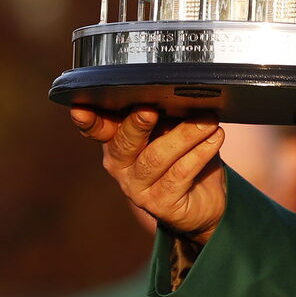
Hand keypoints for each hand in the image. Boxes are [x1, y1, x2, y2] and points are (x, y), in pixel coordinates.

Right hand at [71, 107, 227, 243]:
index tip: (80, 108)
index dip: (87, 120)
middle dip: (137, 124)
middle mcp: (120, 166)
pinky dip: (200, 153)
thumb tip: (178, 91)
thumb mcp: (173, 131)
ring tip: (208, 120)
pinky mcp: (160, 204)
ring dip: (185, 135)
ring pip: (156, 157)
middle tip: (151, 109)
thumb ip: (166, 114)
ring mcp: (137, 188)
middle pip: (124, 142)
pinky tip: (215, 138)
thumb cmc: (185, 157)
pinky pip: (179, 174)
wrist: (206, 201)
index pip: (97, 129)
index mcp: (118, 141)